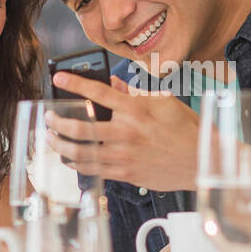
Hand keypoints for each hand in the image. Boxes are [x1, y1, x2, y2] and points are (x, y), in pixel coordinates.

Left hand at [47, 71, 201, 191]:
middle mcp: (127, 133)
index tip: (59, 78)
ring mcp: (124, 156)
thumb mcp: (164, 102)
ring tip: (51, 139)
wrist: (201, 162)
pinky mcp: (125, 174)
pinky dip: (76, 163)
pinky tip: (69, 158)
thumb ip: (134, 93)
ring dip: (60, 146)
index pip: (99, 92)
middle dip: (57, 122)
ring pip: (81, 153)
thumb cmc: (185, 130)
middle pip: (80, 128)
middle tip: (49, 118)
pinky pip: (93, 170)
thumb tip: (113, 83)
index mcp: (136, 110)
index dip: (74, 83)